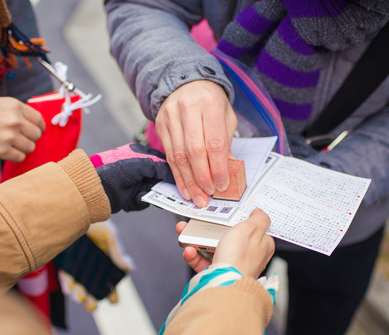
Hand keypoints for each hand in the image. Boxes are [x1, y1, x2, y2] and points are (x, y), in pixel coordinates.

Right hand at [0, 97, 44, 161]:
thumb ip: (16, 113)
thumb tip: (32, 124)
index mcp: (14, 106)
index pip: (39, 120)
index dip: (39, 128)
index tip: (35, 132)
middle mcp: (14, 120)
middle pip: (36, 135)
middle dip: (30, 139)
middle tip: (19, 140)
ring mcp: (9, 136)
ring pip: (30, 147)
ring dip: (22, 148)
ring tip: (10, 145)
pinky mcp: (2, 151)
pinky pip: (20, 157)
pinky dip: (14, 156)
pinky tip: (5, 151)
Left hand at [57, 221, 134, 311]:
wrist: (77, 207)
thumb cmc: (96, 221)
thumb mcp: (110, 235)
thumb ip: (118, 253)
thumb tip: (131, 269)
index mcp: (107, 260)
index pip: (110, 280)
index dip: (112, 291)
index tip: (113, 300)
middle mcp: (92, 265)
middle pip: (94, 286)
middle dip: (94, 299)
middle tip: (93, 306)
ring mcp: (78, 264)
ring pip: (79, 284)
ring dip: (80, 294)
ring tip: (81, 298)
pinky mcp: (65, 261)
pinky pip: (66, 276)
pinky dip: (68, 285)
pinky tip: (70, 290)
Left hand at [90, 143, 174, 212]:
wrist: (93, 188)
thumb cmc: (114, 170)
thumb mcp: (140, 163)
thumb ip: (159, 166)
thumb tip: (174, 173)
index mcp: (140, 155)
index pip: (162, 162)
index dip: (171, 171)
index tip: (180, 178)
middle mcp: (138, 169)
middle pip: (160, 179)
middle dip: (162, 186)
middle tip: (168, 190)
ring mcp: (134, 184)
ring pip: (153, 192)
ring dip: (150, 195)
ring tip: (143, 193)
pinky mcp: (130, 198)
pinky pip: (143, 202)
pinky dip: (140, 201)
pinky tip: (134, 198)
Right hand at [156, 80, 236, 206]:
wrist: (186, 82)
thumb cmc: (211, 102)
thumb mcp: (226, 116)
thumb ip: (226, 142)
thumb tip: (228, 171)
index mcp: (210, 104)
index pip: (214, 142)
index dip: (219, 167)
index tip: (223, 185)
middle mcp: (188, 109)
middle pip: (194, 151)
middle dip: (203, 177)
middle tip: (210, 194)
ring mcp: (171, 117)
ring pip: (179, 156)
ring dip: (189, 181)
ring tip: (198, 198)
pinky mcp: (160, 125)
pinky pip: (169, 156)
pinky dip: (178, 176)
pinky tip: (186, 189)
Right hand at [177, 209, 274, 277]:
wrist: (224, 283)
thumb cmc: (239, 258)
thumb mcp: (251, 229)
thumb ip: (258, 219)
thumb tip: (260, 212)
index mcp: (261, 245)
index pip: (255, 229)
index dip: (243, 219)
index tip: (231, 212)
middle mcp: (247, 256)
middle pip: (230, 236)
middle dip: (213, 227)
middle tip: (202, 221)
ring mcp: (231, 264)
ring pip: (213, 248)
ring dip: (198, 240)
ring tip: (188, 234)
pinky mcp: (217, 273)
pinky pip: (203, 262)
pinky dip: (194, 256)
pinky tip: (190, 250)